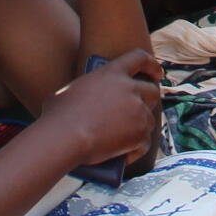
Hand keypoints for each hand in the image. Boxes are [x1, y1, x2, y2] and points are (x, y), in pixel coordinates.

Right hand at [44, 48, 162, 168]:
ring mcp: (137, 110)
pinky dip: (135, 150)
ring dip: (141, 128)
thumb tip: (85, 101)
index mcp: (112, 73)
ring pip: (149, 119)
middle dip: (149, 101)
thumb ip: (86, 91)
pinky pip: (144, 142)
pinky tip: (124, 157)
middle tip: (142, 110)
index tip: (157, 73)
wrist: (64, 138)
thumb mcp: (70, 91)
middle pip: (152, 91)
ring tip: (127, 139)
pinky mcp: (139, 133)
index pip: (139, 58)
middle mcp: (130, 88)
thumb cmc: (58, 116)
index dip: (151, 64)